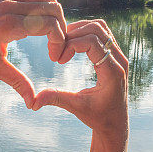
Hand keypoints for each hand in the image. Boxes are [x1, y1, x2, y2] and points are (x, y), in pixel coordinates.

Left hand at [0, 0, 66, 107]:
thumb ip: (17, 82)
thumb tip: (33, 104)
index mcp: (9, 25)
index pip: (50, 24)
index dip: (59, 41)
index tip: (54, 58)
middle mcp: (11, 7)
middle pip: (54, 9)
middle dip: (62, 29)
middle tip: (55, 49)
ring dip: (56, 17)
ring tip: (51, 37)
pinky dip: (46, 10)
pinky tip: (40, 29)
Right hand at [32, 19, 128, 141]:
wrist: (115, 124)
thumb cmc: (97, 117)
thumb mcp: (76, 107)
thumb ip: (56, 99)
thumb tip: (33, 102)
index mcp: (112, 72)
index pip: (92, 42)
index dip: (71, 45)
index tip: (59, 60)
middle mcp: (119, 60)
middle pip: (97, 29)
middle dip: (74, 34)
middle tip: (59, 48)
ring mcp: (119, 55)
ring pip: (101, 27)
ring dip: (80, 29)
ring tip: (64, 43)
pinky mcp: (115, 54)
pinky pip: (102, 33)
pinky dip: (85, 32)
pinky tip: (72, 44)